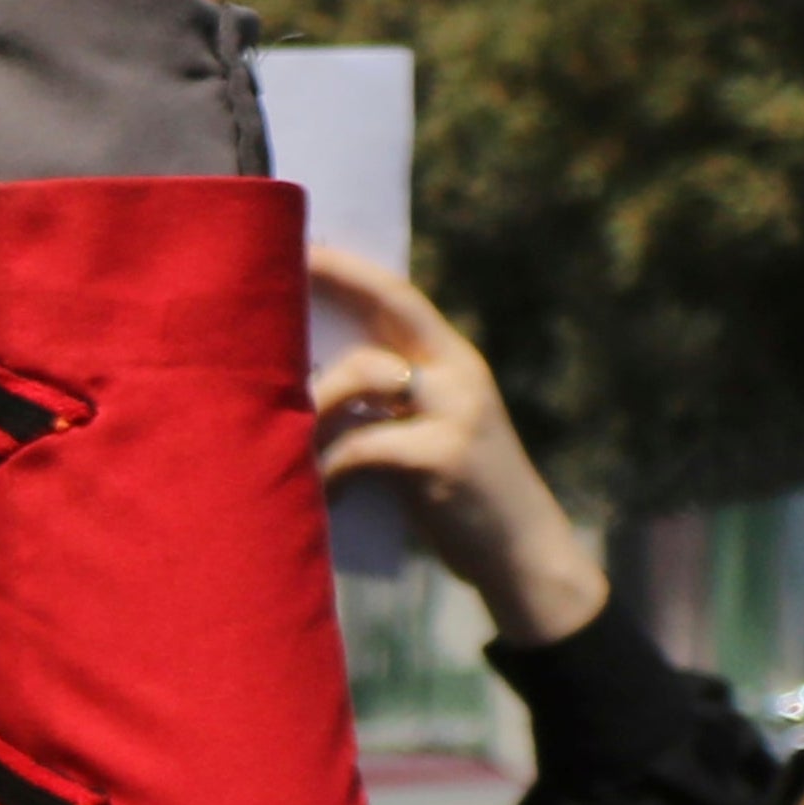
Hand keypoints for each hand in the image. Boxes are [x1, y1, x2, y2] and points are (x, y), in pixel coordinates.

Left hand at [307, 243, 604, 647]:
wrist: (523, 558)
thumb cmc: (461, 501)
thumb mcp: (429, 438)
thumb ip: (389, 405)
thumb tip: (309, 382)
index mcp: (456, 364)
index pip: (401, 298)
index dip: (352, 270)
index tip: (305, 246)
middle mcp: (460, 375)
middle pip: (390, 311)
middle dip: (335, 286)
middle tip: (280, 281)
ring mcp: (456, 412)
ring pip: (363, 375)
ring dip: (314, 408)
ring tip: (291, 445)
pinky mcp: (443, 458)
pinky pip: (361, 446)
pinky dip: (331, 469)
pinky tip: (326, 497)